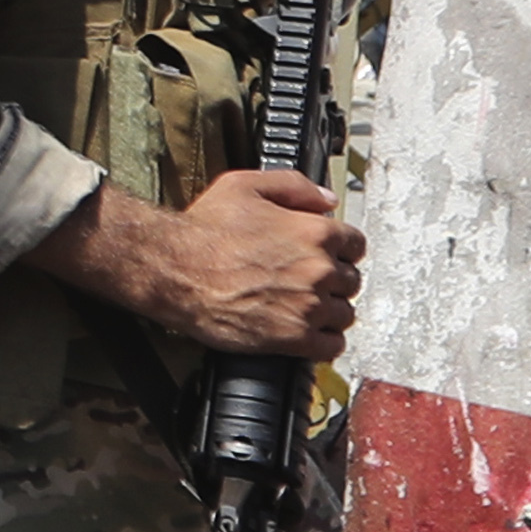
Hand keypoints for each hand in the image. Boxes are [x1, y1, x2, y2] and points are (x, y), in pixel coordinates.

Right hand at [40, 167, 361, 360]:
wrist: (175, 272)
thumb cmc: (203, 231)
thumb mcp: (245, 185)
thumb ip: (294, 186)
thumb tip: (327, 199)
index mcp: (314, 232)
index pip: (355, 244)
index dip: (340, 249)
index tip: (328, 254)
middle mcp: (318, 270)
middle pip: (351, 280)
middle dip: (334, 280)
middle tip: (311, 281)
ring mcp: (308, 306)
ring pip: (344, 314)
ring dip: (330, 311)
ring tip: (309, 308)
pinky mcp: (293, 338)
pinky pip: (331, 346)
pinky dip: (325, 342)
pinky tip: (310, 334)